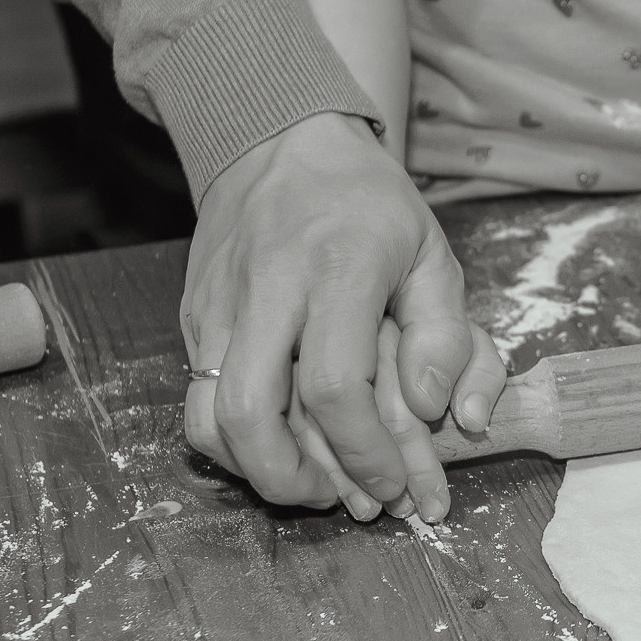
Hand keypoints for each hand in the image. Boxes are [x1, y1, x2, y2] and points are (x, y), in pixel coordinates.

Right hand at [180, 112, 506, 515]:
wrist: (278, 138)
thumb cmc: (369, 204)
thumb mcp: (432, 254)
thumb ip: (448, 336)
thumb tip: (443, 412)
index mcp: (337, 270)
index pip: (335, 385)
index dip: (366, 453)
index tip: (397, 485)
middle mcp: (266, 290)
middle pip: (250, 412)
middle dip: (295, 481)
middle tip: (347, 502)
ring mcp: (217, 306)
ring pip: (207, 417)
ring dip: (258, 472)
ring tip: (313, 487)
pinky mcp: (191, 319)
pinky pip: (197, 401)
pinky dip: (235, 444)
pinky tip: (280, 450)